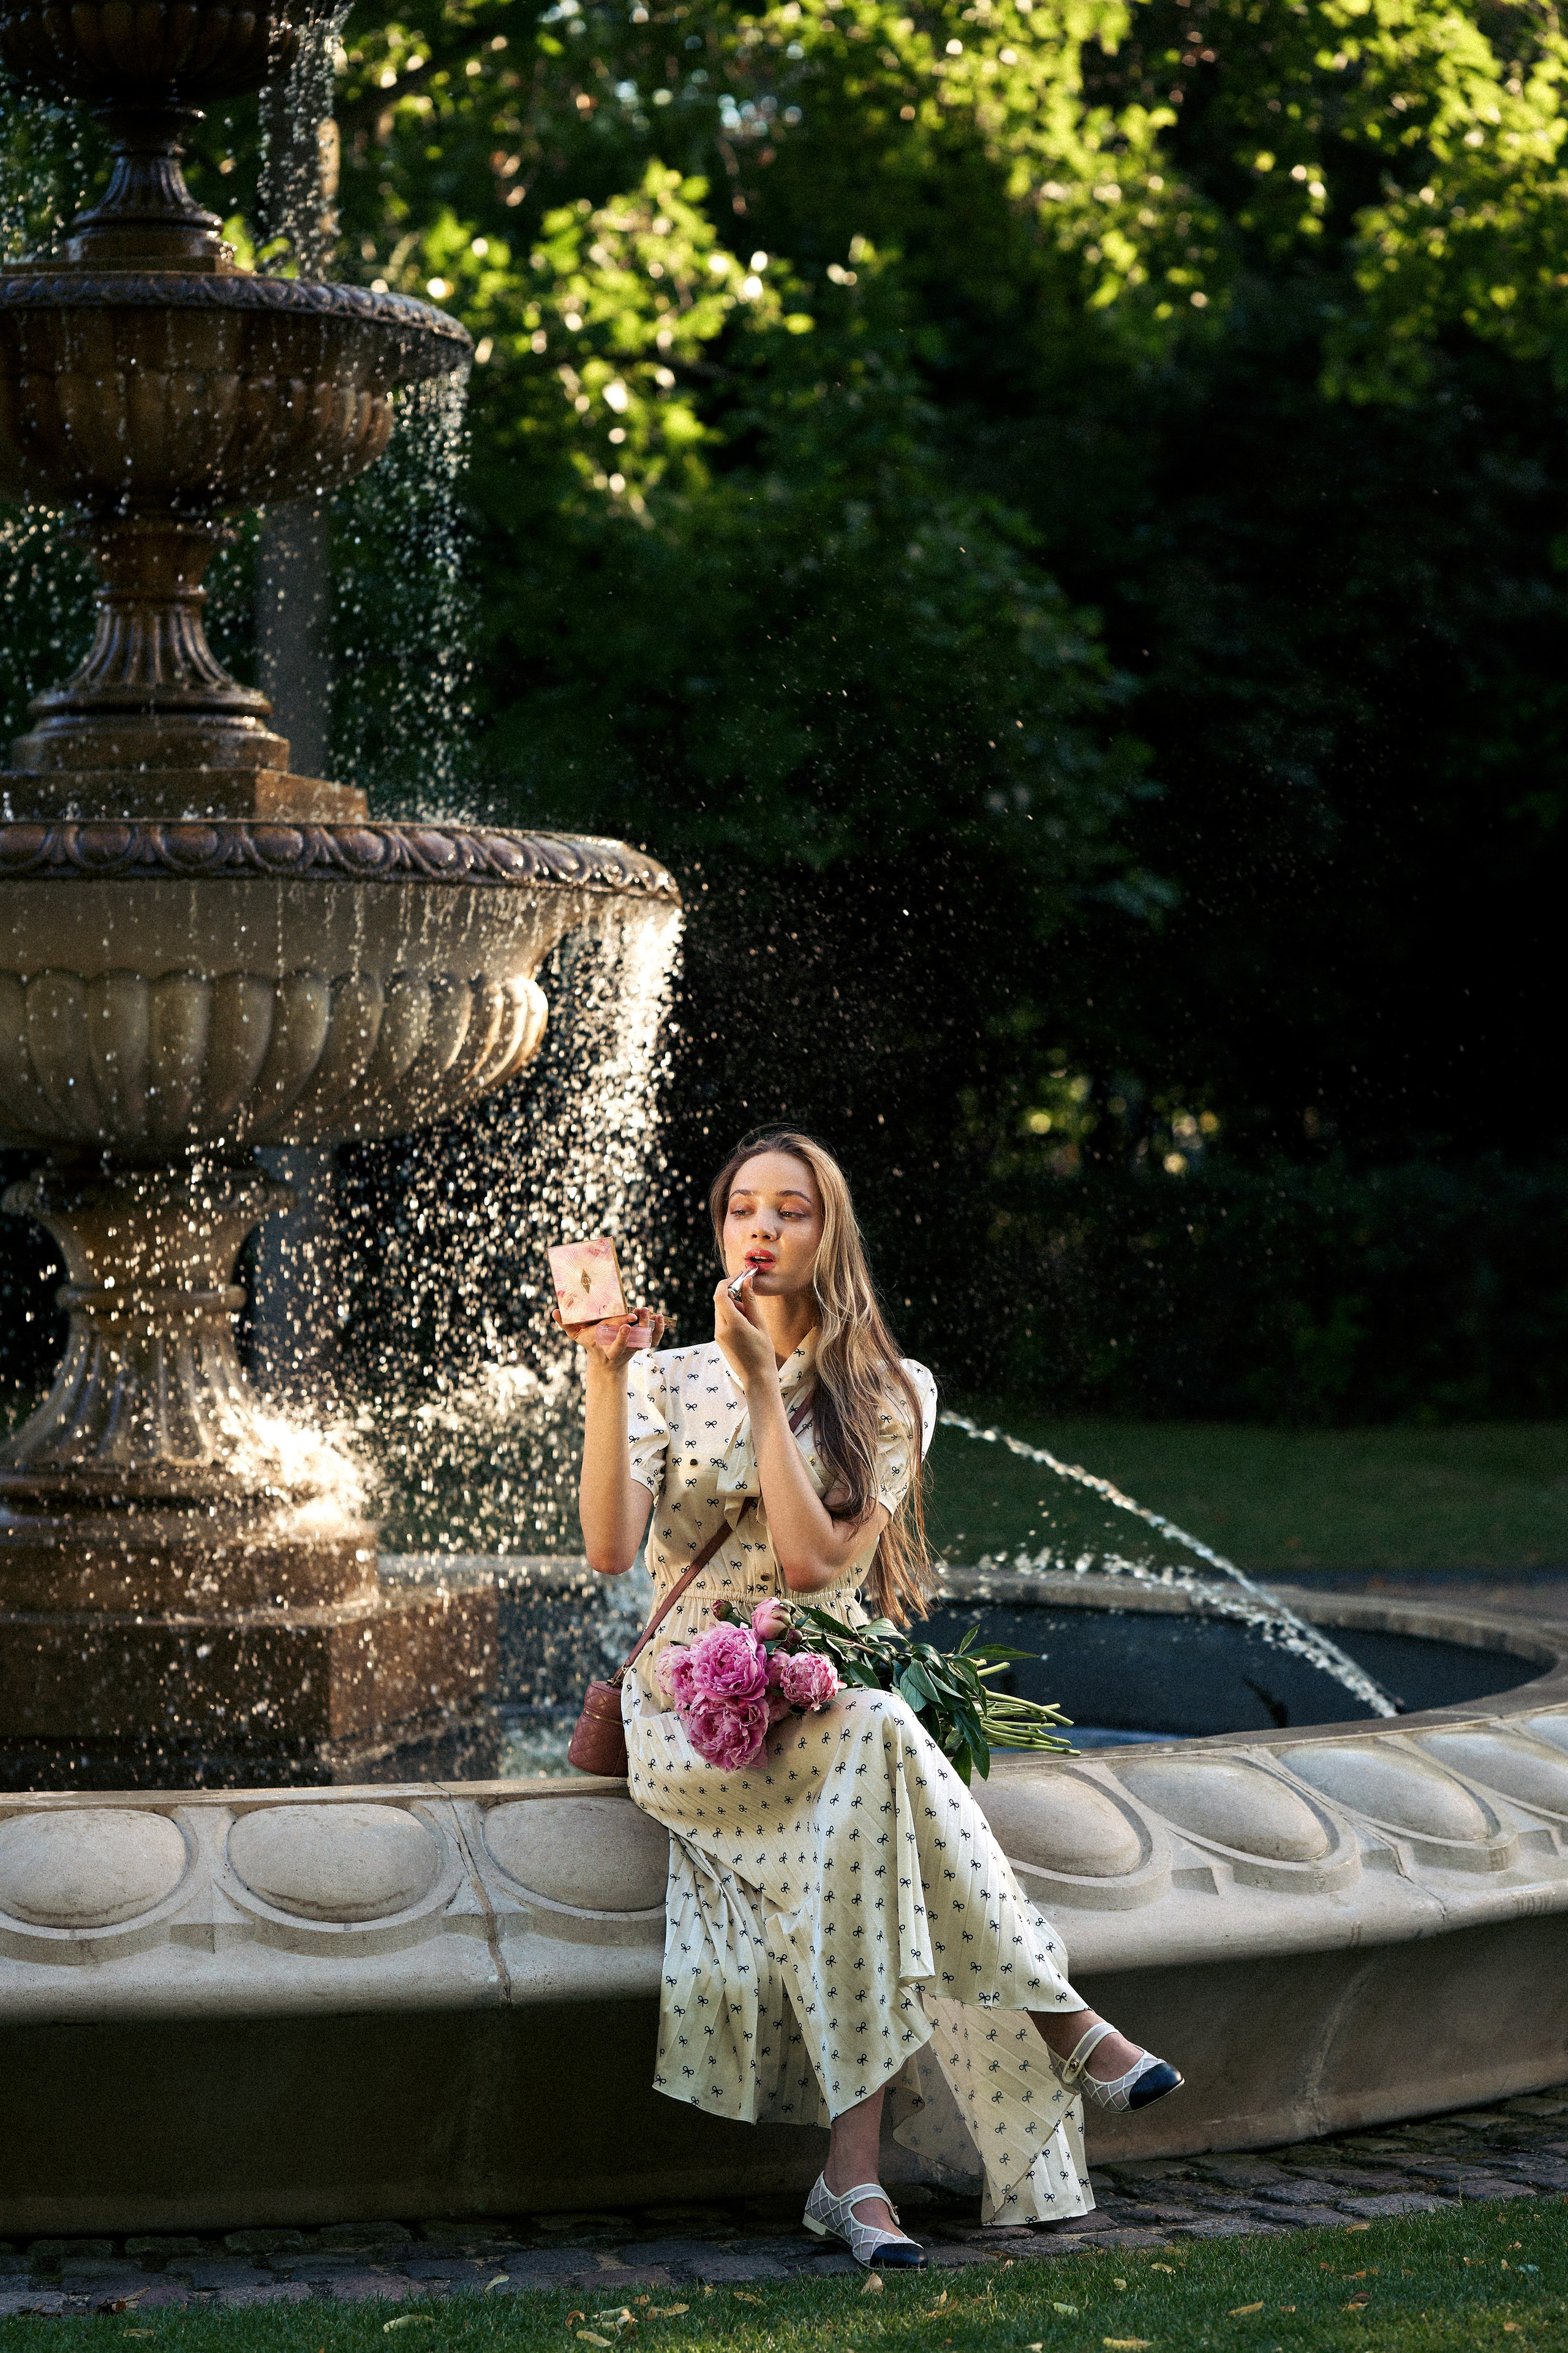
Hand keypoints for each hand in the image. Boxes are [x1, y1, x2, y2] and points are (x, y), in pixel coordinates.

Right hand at [555, 1308, 664, 1374]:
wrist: (606, 1362)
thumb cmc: (590, 1343)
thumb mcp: (576, 1335)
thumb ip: (566, 1324)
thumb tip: (555, 1312)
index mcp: (607, 1349)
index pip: (616, 1343)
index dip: (622, 1335)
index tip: (626, 1323)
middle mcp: (623, 1349)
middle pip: (633, 1342)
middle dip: (637, 1329)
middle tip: (638, 1313)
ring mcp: (634, 1346)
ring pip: (646, 1339)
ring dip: (648, 1325)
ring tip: (645, 1309)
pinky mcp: (642, 1343)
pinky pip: (654, 1338)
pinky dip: (658, 1329)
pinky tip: (658, 1316)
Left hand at [714, 1271, 777, 1389]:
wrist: (757, 1377)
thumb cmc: (763, 1352)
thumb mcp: (760, 1325)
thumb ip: (751, 1302)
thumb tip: (747, 1282)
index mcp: (732, 1324)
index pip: (720, 1295)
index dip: (727, 1282)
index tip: (739, 1277)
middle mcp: (721, 1329)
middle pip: (720, 1301)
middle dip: (733, 1294)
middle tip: (750, 1296)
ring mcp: (718, 1335)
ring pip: (721, 1311)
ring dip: (733, 1306)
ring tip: (751, 1319)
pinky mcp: (719, 1340)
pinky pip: (722, 1320)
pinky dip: (732, 1316)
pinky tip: (746, 1326)